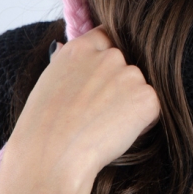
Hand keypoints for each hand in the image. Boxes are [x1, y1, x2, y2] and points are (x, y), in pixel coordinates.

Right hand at [0, 28, 159, 193]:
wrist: (52, 157)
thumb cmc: (41, 131)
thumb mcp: (49, 84)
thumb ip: (73, 68)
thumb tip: (82, 63)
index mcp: (79, 49)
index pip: (106, 36)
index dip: (107, 57)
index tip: (104, 75)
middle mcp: (108, 56)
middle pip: (125, 64)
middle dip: (118, 85)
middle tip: (99, 113)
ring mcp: (130, 75)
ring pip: (138, 87)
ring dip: (130, 104)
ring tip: (103, 127)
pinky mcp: (147, 97)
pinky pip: (151, 108)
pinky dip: (142, 122)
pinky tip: (117, 135)